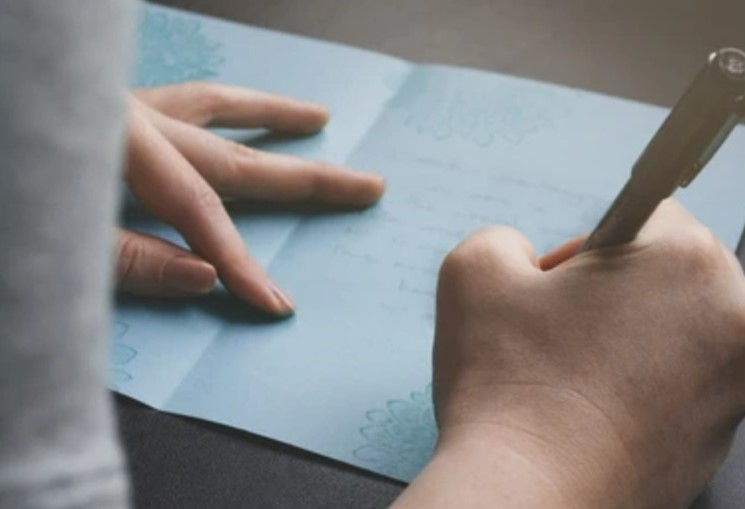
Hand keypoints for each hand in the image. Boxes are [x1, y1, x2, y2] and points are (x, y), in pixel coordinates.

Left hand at [119, 83, 384, 314]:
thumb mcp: (51, 249)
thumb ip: (127, 261)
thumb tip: (205, 277)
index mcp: (119, 142)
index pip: (199, 209)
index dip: (239, 259)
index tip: (277, 303)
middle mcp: (130, 116)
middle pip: (233, 156)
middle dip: (303, 178)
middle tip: (367, 186)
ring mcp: (121, 106)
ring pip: (212, 107)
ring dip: (270, 115)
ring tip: (319, 117)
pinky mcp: (111, 109)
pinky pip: (180, 101)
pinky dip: (221, 105)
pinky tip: (243, 107)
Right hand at [394, 201, 744, 508]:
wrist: (526, 498)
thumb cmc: (507, 386)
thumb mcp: (473, 273)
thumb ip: (502, 239)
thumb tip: (522, 258)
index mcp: (687, 263)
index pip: (649, 214)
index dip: (587, 244)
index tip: (559, 282)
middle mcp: (731, 322)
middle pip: (666, 274)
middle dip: (609, 291)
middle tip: (556, 328)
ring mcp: (731, 388)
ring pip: (669, 331)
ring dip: (620, 338)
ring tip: (565, 373)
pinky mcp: (717, 439)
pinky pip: (672, 386)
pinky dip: (633, 387)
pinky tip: (583, 407)